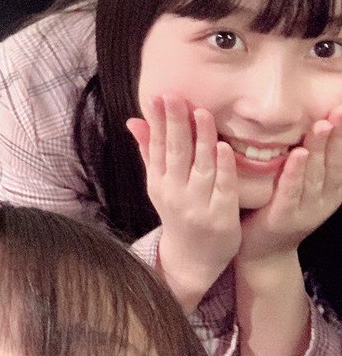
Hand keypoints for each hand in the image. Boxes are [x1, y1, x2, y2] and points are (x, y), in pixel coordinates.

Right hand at [128, 95, 240, 296]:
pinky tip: (222, 148)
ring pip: (199, 166)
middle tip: (176, 96)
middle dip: (175, 123)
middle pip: (175, 153)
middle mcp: (174, 192)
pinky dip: (222, 167)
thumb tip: (133, 120)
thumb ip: (149, 152)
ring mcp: (197, 205)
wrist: (193, 259)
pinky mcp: (221, 216)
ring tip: (202, 113)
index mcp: (158, 182)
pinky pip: (222, 188)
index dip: (157, 121)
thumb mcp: (158, 184)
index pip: (156, 146)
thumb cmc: (178, 214)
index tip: (158, 97)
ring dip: (200, 138)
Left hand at [239, 105, 341, 264]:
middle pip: (333, 164)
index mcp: (329, 192)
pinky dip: (294, 173)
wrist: (263, 255)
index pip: (341, 160)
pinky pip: (290, 191)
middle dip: (337, 137)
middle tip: (339, 111)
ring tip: (321, 126)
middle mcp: (323, 200)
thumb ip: (306, 163)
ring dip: (318, 149)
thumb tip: (312, 128)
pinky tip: (297, 155)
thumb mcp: (300, 187)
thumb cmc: (277, 212)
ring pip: (314, 175)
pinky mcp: (283, 217)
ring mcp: (305, 210)